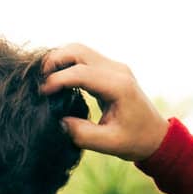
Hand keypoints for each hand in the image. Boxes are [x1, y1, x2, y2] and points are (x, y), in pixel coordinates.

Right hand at [37, 43, 169, 162]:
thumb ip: (80, 133)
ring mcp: (114, 67)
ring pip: (79, 50)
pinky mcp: (109, 70)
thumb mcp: (107, 143)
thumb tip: (58, 121)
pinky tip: (56, 80)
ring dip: (58, 60)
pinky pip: (83, 58)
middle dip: (53, 62)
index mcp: (118, 86)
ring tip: (45, 80)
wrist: (155, 135)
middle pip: (78, 51)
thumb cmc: (133, 140)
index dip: (56, 80)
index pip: (80, 73)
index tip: (41, 94)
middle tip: (38, 81)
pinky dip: (66, 64)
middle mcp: (117, 70)